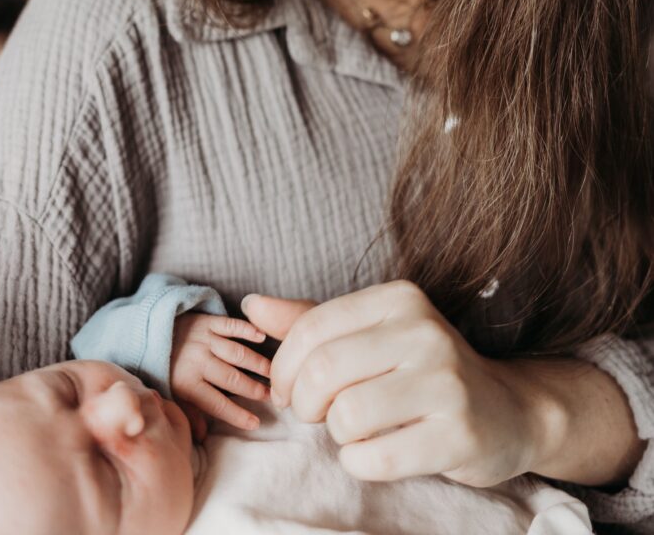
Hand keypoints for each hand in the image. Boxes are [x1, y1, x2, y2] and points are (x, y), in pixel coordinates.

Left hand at [170, 313, 270, 437]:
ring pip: (236, 353)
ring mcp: (204, 339)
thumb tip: (203, 437)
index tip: (256, 423)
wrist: (150, 330)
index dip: (237, 415)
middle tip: (272, 395)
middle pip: (231, 378)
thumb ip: (188, 413)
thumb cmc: (166, 367)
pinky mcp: (208, 321)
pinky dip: (247, 329)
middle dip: (253, 389)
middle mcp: (198, 361)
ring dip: (257, 363)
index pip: (216, 404)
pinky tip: (262, 336)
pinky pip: (230, 325)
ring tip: (273, 372)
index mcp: (187, 383)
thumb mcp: (171, 394)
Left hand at [243, 282, 538, 486]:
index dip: (284, 367)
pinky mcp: (457, 433)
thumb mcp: (371, 334)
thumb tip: (252, 304)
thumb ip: (310, 321)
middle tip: (318, 414)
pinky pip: (374, 457)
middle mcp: (425, 330)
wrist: (508, 410)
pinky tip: (380, 451)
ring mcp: (446, 382)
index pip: (312, 327)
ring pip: (346, 417)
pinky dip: (361, 463)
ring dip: (338, 435)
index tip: (288, 390)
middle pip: (324, 372)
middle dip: (306, 403)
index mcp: (399, 298)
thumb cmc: (422, 370)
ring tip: (358, 430)